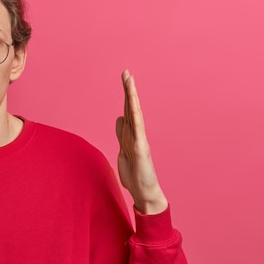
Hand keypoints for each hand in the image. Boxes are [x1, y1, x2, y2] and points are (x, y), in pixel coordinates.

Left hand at [115, 70, 167, 214]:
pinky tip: (133, 106)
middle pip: (131, 108)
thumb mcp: (123, 149)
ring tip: (130, 82)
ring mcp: (140, 140)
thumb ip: (122, 133)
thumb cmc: (135, 172)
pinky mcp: (141, 150)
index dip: (126, 94)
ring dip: (132, 98)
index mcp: (131, 133)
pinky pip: (138, 130)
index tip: (125, 78)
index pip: (127, 109)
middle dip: (129, 90)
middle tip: (126, 72)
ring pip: (135, 115)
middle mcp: (137, 133)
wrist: (144, 191)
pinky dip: (135, 117)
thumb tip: (119, 118)